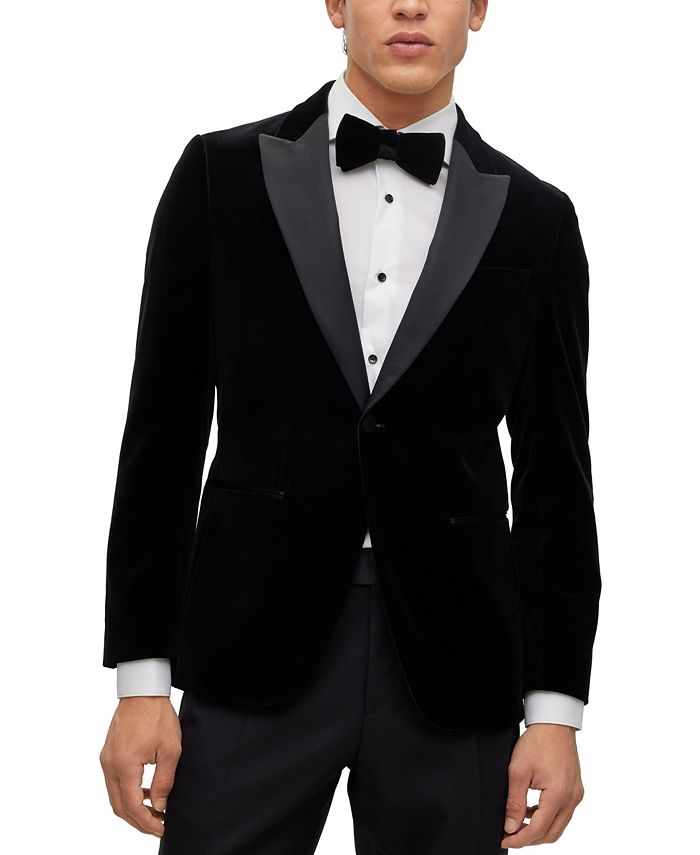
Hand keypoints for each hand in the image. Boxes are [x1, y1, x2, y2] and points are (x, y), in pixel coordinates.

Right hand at [99, 696, 181, 837]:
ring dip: (133, 808)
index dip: (146, 823)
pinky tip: (146, 791)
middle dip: (138, 821)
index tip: (162, 827)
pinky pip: (115, 782)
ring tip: (155, 811)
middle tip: (158, 825)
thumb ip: (164, 781)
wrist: (142, 690)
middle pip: (119, 807)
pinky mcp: (108, 754)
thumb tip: (160, 806)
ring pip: (115, 796)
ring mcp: (106, 759)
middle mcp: (110, 765)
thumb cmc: (157, 715)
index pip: (132, 806)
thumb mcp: (170, 748)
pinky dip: (128, 792)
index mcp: (124, 765)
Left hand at [501, 723, 584, 847]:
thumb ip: (514, 801)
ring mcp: (576, 794)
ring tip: (518, 824)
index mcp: (559, 794)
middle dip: (530, 838)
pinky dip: (547, 818)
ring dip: (539, 829)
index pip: (539, 829)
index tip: (504, 839)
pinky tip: (531, 811)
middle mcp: (572, 798)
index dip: (520, 839)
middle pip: (552, 833)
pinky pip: (563, 813)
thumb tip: (510, 826)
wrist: (554, 722)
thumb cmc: (537, 741)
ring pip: (559, 826)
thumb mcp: (518, 770)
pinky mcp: (576, 790)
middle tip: (510, 835)